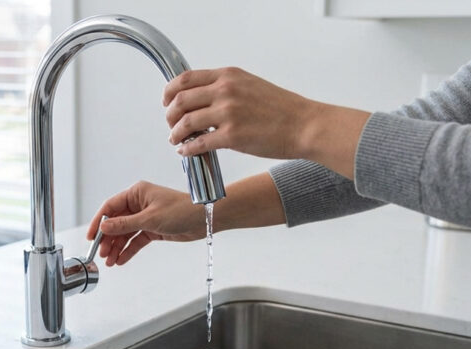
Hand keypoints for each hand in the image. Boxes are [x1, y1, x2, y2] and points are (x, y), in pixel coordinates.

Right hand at [86, 181, 205, 265]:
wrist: (205, 219)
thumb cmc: (181, 210)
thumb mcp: (150, 219)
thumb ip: (125, 224)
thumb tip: (103, 228)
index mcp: (136, 193)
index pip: (110, 208)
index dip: (99, 223)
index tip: (92, 237)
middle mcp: (139, 204)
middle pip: (116, 223)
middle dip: (108, 239)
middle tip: (102, 254)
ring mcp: (145, 217)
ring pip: (125, 234)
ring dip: (117, 247)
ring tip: (110, 262)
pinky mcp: (153, 229)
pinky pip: (136, 240)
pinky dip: (128, 250)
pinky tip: (121, 260)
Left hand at [163, 67, 319, 158]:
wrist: (304, 125)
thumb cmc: (282, 109)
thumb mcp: (251, 85)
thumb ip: (226, 88)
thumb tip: (203, 100)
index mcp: (229, 76)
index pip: (186, 78)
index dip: (170, 91)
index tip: (166, 102)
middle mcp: (226, 90)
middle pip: (180, 100)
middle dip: (170, 115)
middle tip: (170, 125)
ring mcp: (228, 113)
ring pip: (185, 122)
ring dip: (174, 133)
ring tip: (176, 140)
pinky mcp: (232, 136)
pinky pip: (198, 143)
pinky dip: (187, 148)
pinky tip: (186, 151)